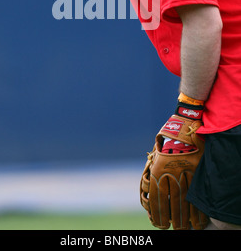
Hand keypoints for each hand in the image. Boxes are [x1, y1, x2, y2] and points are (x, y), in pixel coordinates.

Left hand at [140, 115, 208, 229]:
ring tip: (185, 227)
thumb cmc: (168, 136)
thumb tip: (151, 184)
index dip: (158, 213)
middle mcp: (171, 171)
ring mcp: (186, 170)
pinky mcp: (197, 167)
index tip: (159, 223)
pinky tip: (197, 218)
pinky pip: (197, 190)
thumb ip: (155, 167)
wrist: (185, 120)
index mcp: (158, 168)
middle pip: (172, 202)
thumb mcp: (157, 151)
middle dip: (172, 218)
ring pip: (186, 199)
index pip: (157, 197)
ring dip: (185, 216)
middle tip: (172, 228)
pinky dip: (198, 206)